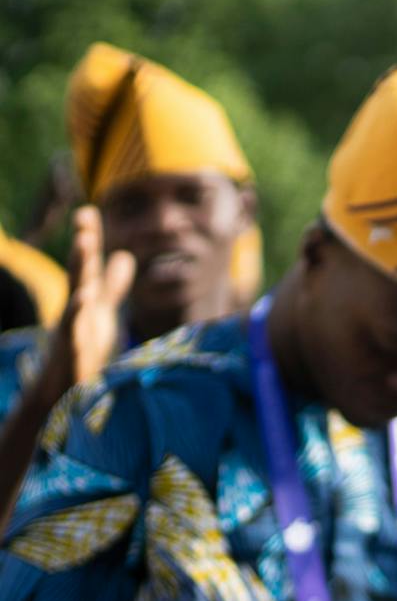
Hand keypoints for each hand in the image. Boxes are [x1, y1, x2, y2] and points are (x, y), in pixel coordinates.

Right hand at [36, 206, 134, 402]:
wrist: (68, 389)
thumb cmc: (85, 347)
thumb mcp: (103, 311)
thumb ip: (113, 285)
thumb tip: (124, 255)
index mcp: (87, 298)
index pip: (89, 264)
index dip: (89, 238)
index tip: (88, 210)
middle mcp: (77, 308)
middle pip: (80, 272)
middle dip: (83, 245)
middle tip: (85, 216)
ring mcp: (73, 328)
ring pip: (76, 294)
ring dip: (80, 268)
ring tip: (85, 243)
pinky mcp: (72, 350)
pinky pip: (73, 329)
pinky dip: (77, 312)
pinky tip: (84, 296)